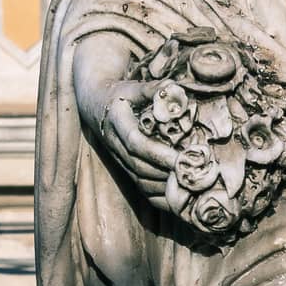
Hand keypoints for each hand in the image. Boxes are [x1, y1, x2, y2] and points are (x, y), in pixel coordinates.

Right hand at [72, 35, 175, 208]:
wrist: (93, 103)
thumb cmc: (120, 94)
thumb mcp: (133, 87)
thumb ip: (152, 89)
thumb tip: (173, 89)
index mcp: (117, 123)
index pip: (137, 143)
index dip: (159, 154)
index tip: (182, 159)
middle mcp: (115, 145)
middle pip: (140, 166)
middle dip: (166, 173)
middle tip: (192, 176)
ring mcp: (118, 159)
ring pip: (139, 180)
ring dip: (163, 186)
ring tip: (188, 186)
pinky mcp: (123, 167)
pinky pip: (139, 187)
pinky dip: (157, 196)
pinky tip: (176, 198)